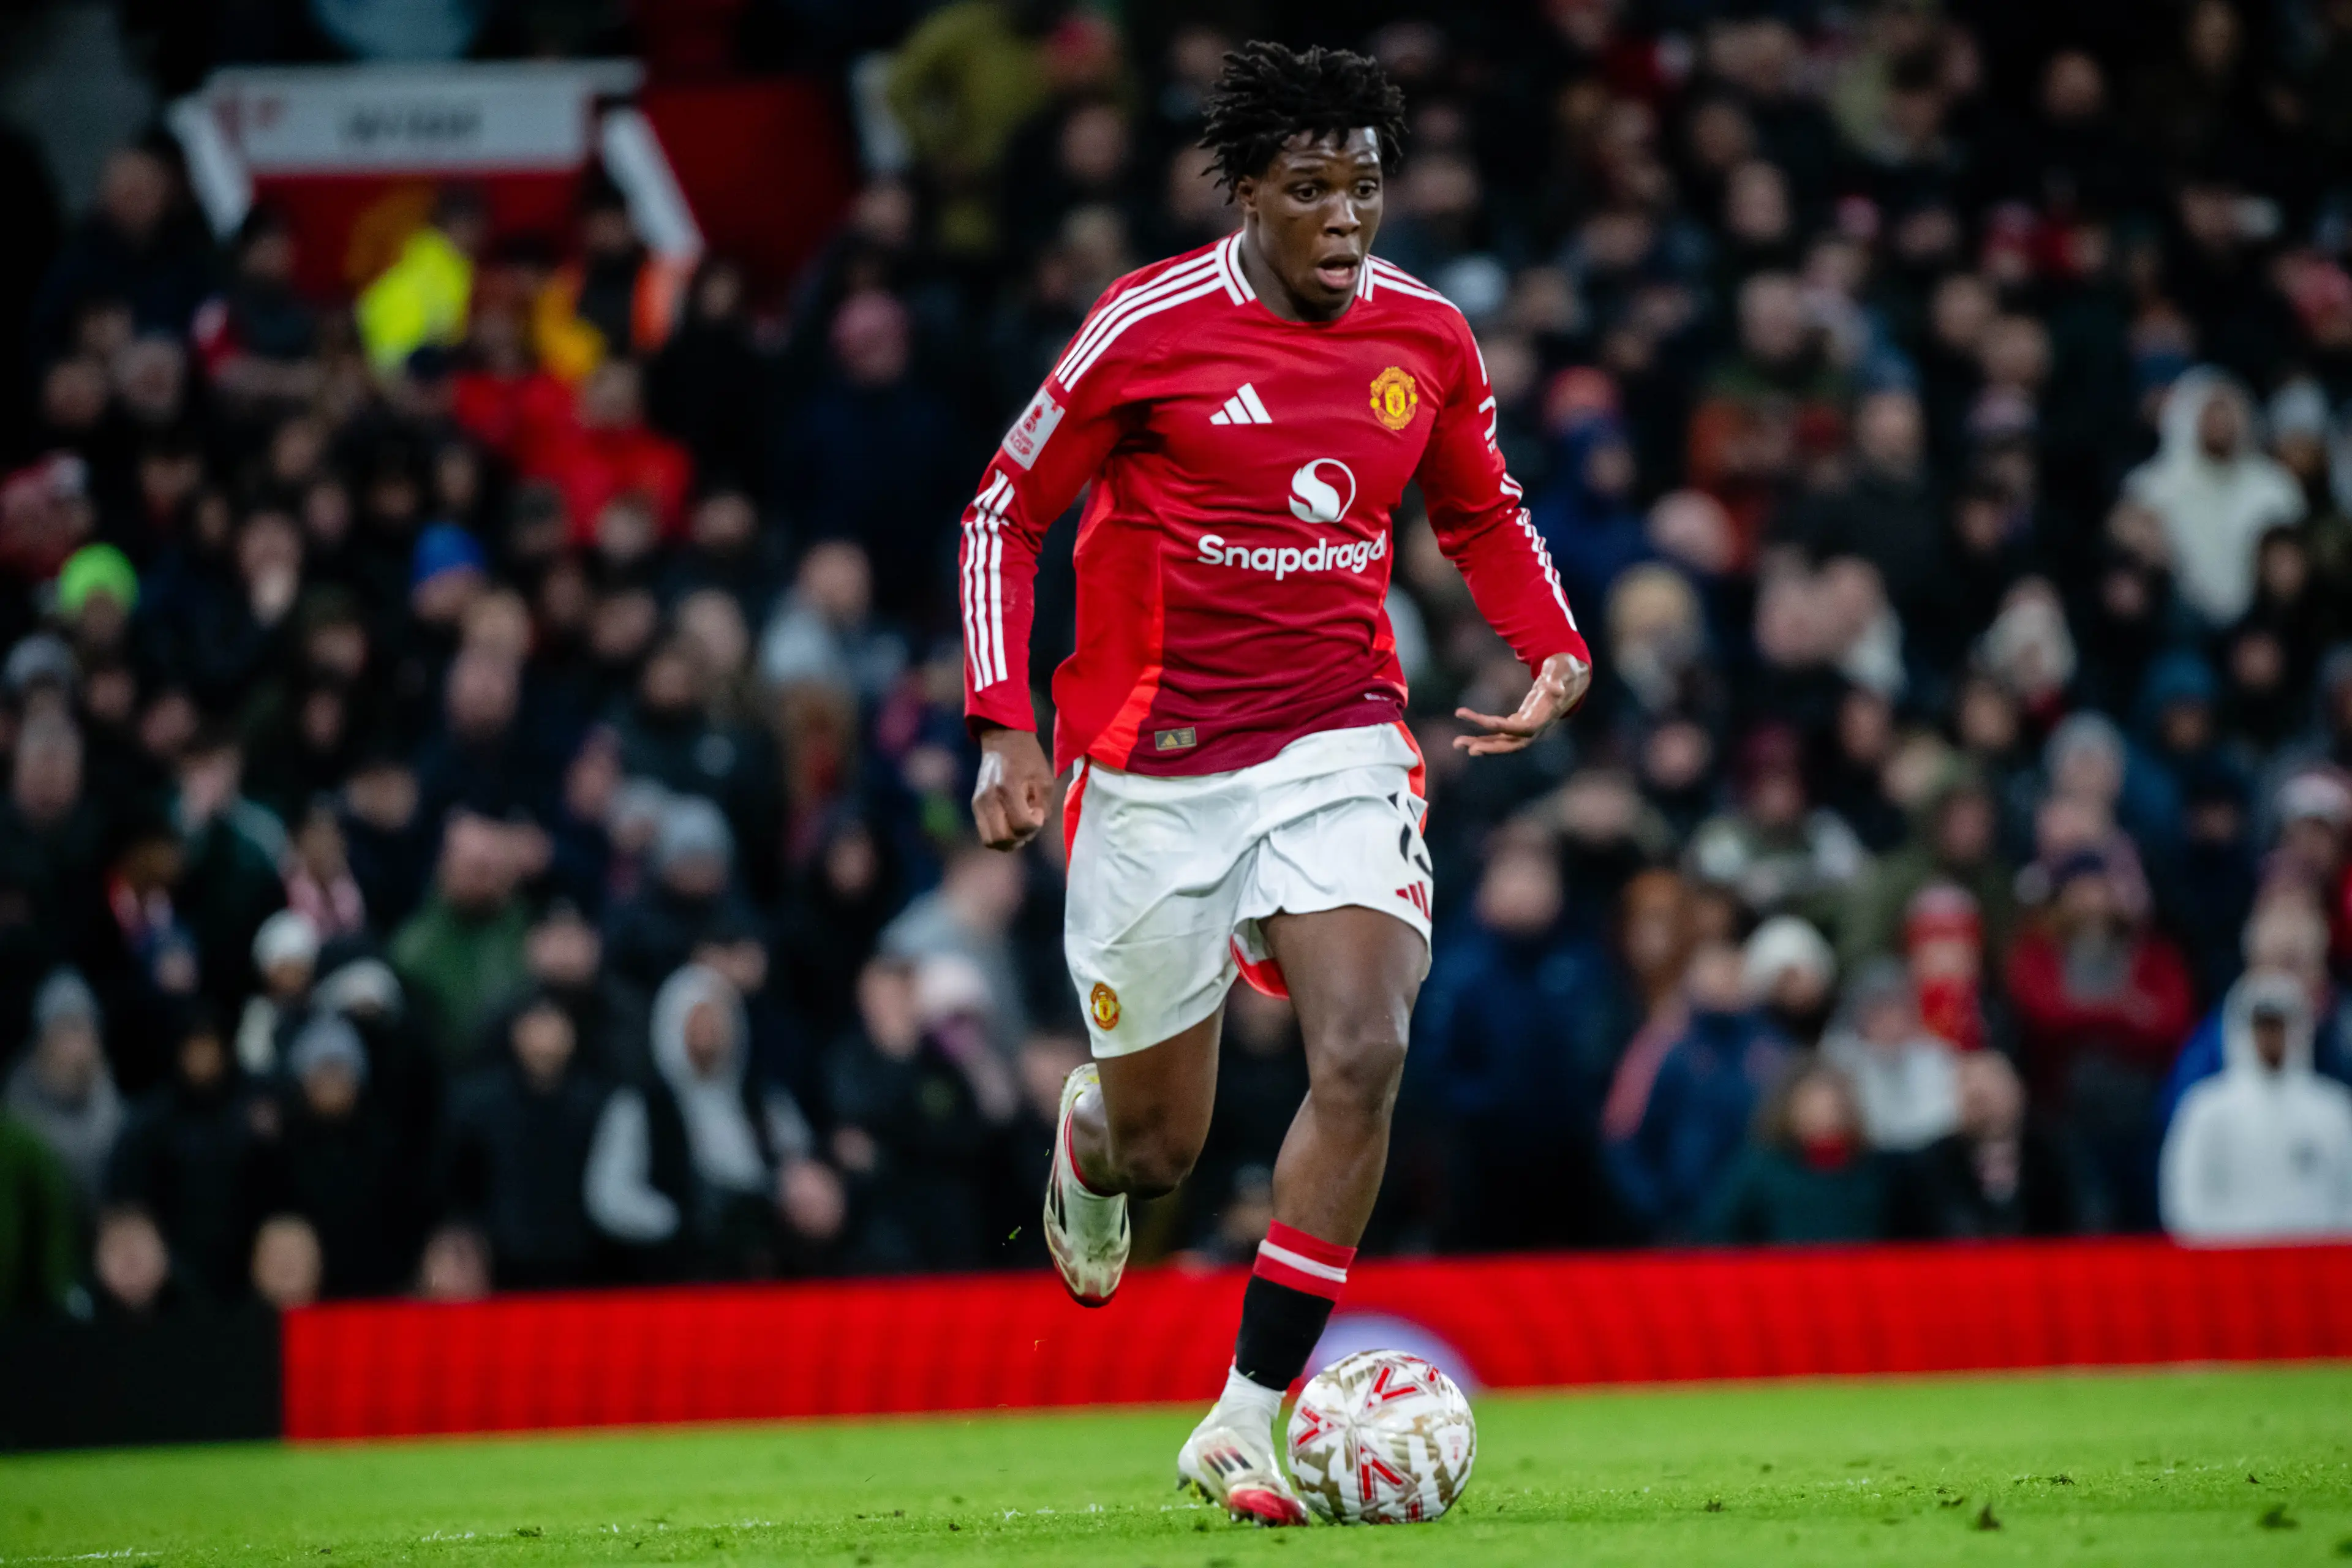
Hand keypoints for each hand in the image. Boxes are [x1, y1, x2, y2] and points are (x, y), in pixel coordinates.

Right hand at [971, 725, 1053, 848]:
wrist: (1002, 739)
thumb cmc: (1028, 757)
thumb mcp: (1044, 779)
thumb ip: (1043, 807)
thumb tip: (1033, 826)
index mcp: (1008, 789)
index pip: (1021, 826)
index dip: (1035, 825)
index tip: (1038, 811)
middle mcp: (989, 799)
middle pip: (1002, 840)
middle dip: (1021, 838)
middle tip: (1029, 824)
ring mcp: (979, 803)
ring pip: (991, 841)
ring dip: (1009, 840)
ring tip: (1020, 826)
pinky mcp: (975, 805)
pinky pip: (986, 832)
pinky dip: (1000, 834)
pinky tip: (1011, 821)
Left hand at [1454, 652, 1590, 755]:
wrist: (1572, 678)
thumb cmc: (1565, 669)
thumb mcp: (1562, 669)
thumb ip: (1557, 678)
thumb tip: (1556, 688)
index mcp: (1545, 715)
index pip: (1523, 728)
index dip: (1504, 727)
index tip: (1485, 722)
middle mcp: (1537, 727)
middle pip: (1511, 743)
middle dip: (1488, 745)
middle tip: (1462, 744)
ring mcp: (1529, 728)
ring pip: (1503, 742)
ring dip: (1481, 743)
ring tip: (1457, 743)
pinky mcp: (1521, 724)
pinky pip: (1501, 735)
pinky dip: (1485, 737)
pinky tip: (1467, 739)